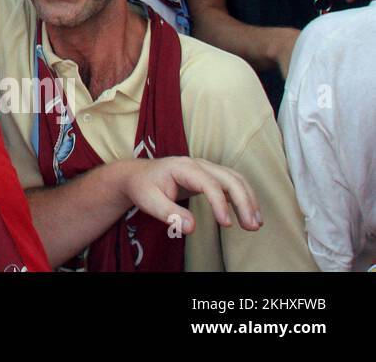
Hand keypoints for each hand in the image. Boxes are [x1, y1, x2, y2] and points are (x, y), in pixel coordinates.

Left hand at [115, 156, 261, 236]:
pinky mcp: (210, 176)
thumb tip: (191, 228)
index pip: (209, 184)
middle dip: (244, 201)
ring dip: (249, 200)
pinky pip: (232, 184)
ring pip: (236, 179)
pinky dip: (244, 197)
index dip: (220, 204)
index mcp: (183, 167)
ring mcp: (206, 168)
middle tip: (252, 227)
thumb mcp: (148, 201)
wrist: (137, 175)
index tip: (227, 225)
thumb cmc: (143, 187)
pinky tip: (249, 215)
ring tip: (256, 224)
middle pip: (230, 178)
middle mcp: (198, 164)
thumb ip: (168, 213)